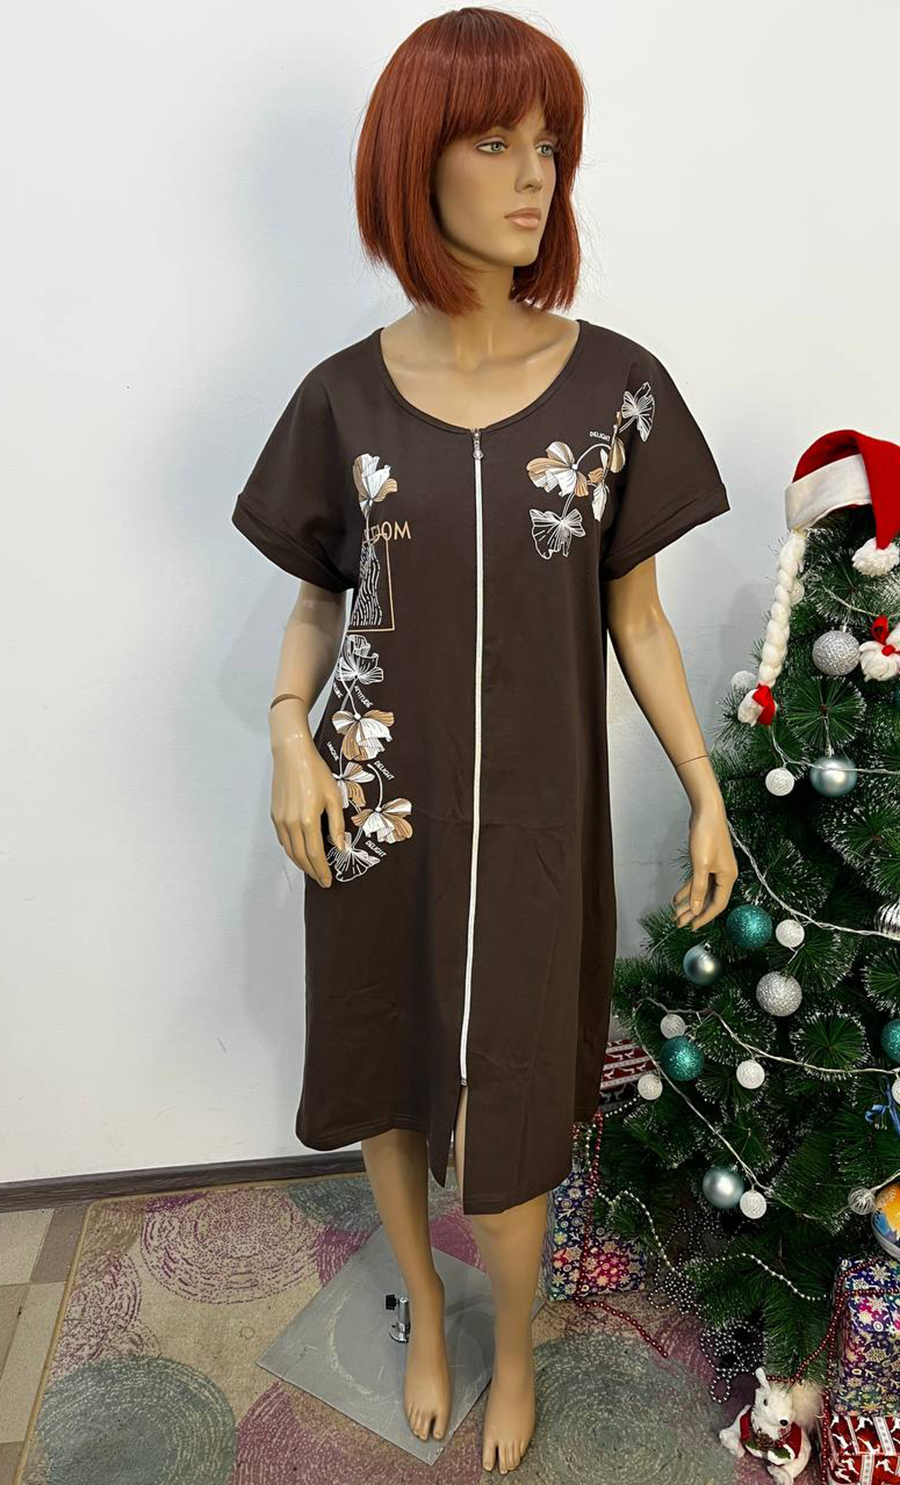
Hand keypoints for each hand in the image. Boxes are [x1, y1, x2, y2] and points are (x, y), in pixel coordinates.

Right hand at [270, 728, 347, 887]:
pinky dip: (291, 850)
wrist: (291, 754)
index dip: (322, 871)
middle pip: (300, 857)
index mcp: (308, 821)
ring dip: (301, 863)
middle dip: (312, 871)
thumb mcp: (334, 797)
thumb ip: (337, 825)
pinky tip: (300, 850)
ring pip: (289, 851)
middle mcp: (291, 824)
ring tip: (312, 868)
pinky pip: (283, 839)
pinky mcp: (274, 814)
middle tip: (321, 879)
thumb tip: (340, 846)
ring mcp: (280, 820)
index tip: (327, 881)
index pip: (315, 855)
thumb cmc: (315, 771)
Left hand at [672, 802, 737, 931]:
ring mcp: (715, 869)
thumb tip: (696, 909)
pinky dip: (688, 890)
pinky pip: (698, 882)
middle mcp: (724, 875)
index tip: (692, 927)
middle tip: (680, 924)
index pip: (717, 905)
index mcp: (727, 878)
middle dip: (694, 913)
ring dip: (689, 903)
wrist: (707, 812)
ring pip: (702, 892)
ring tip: (676, 914)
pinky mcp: (707, 862)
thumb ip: (698, 888)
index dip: (704, 917)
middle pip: (709, 900)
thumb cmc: (707, 835)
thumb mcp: (701, 865)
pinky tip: (677, 898)